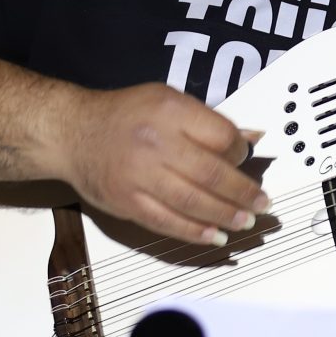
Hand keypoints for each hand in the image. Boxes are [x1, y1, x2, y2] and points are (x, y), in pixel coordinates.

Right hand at [61, 83, 269, 244]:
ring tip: (245, 221)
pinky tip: (215, 235)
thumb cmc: (124, 115)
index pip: (221, 137)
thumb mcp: (167, 101)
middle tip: (262, 203)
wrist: (72, 131)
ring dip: (226, 215)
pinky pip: (168, 222)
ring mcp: (140, 175)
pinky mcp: (128, 202)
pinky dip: (195, 232)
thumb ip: (208, 121)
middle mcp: (155, 143)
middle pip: (212, 174)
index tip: (246, 161)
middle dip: (243, 193)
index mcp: (169, 111)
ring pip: (194, 202)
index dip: (241, 153)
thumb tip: (252, 138)